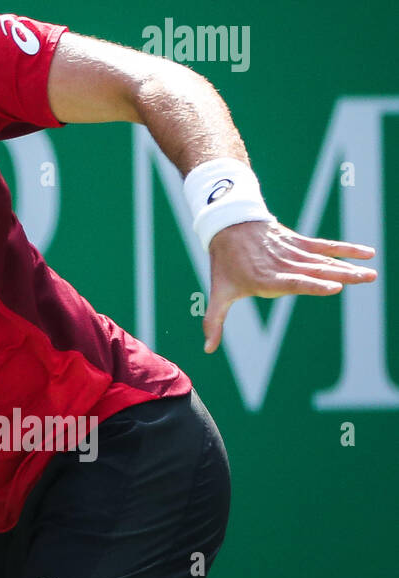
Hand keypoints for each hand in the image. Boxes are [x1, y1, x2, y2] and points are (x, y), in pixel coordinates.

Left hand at [202, 219, 377, 352]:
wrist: (227, 227)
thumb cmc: (225, 265)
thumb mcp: (219, 292)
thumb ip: (215, 321)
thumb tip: (207, 350)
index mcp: (265, 279)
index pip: (292, 282)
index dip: (313, 285)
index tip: (335, 287)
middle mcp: (281, 265)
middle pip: (314, 270)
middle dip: (340, 274)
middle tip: (364, 279)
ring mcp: (291, 252)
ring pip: (323, 260)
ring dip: (348, 266)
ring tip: (371, 274)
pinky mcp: (299, 242)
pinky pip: (324, 245)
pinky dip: (345, 248)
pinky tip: (367, 253)